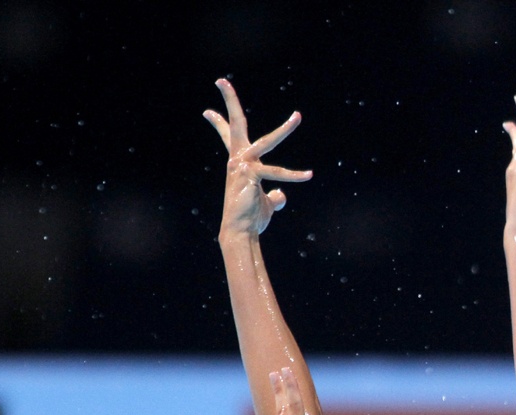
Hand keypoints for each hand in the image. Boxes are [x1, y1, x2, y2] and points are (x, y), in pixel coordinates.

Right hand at [204, 79, 311, 236]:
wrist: (242, 233)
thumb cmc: (251, 219)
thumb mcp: (266, 205)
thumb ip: (274, 197)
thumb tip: (281, 196)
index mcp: (239, 163)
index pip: (228, 138)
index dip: (220, 123)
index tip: (207, 111)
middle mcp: (238, 160)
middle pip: (236, 125)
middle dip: (229, 101)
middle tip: (220, 80)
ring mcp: (243, 166)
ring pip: (266, 142)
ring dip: (285, 130)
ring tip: (297, 117)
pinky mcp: (252, 176)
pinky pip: (277, 173)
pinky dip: (294, 175)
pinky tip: (308, 175)